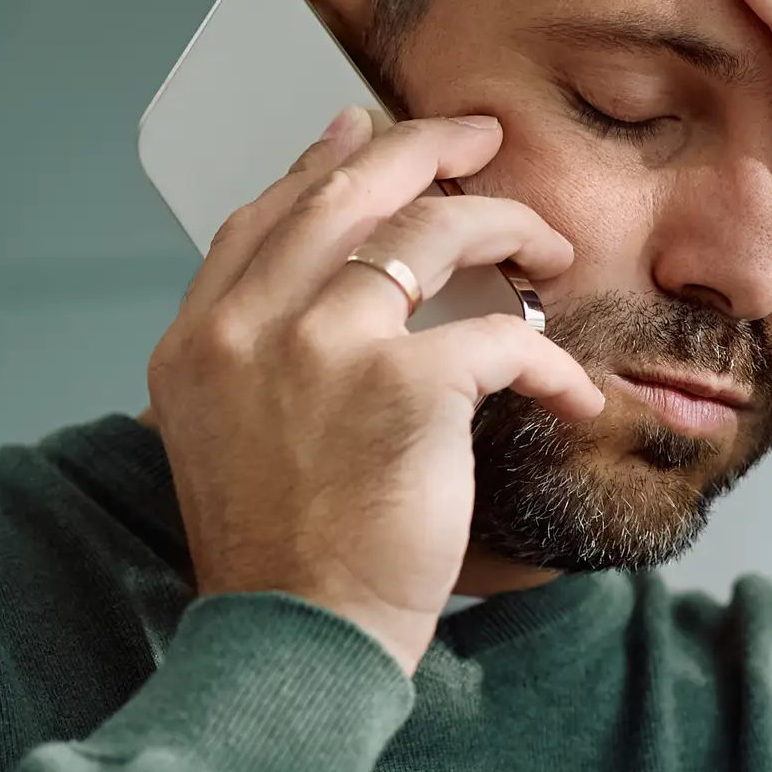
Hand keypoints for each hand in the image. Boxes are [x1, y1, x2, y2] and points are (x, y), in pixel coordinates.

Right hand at [145, 108, 599, 674]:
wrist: (295, 639)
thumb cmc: (276, 560)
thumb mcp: (225, 440)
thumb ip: (255, 360)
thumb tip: (320, 292)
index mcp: (197, 340)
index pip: (264, 216)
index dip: (323, 164)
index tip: (368, 132)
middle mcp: (249, 327)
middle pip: (349, 193)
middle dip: (427, 147)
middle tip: (483, 138)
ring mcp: (325, 348)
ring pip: (435, 232)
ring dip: (508, 228)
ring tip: (549, 250)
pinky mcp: (408, 387)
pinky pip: (505, 339)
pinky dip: (553, 364)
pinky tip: (574, 393)